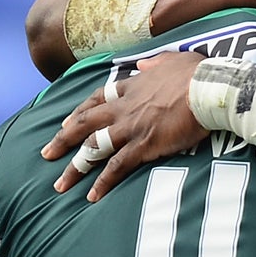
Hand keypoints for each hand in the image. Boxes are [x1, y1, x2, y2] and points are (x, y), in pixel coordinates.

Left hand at [42, 52, 206, 200]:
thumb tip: (144, 64)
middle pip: (85, 124)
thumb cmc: (198, 74)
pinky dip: (103, 182)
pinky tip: (92, 196)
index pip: (97, 99)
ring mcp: (131, 127)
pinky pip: (117, 167)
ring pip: (94, 148)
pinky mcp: (144, 145)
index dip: (79, 111)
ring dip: (75, 167)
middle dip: (63, 139)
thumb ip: (155, 64)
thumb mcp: (173, 60)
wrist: (208, 89)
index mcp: (132, 87)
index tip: (66, 121)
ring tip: (61, 184)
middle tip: (47, 153)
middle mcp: (124, 107)